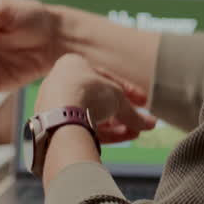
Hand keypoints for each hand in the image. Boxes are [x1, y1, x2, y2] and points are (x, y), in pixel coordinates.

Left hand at [36, 54, 156, 143]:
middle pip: (98, 99)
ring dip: (116, 125)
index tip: (144, 101)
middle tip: (141, 121)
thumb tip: (148, 123)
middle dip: (122, 112)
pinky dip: (104, 133)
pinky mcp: (55, 127)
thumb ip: (131, 111)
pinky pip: (82, 129)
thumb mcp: (117, 97)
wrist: (60, 116)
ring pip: (90, 115)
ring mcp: (55, 106)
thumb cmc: (87, 93)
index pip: (104, 77)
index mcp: (72, 65)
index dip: (127, 89)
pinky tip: (124, 137)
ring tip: (137, 132)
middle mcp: (60, 84)